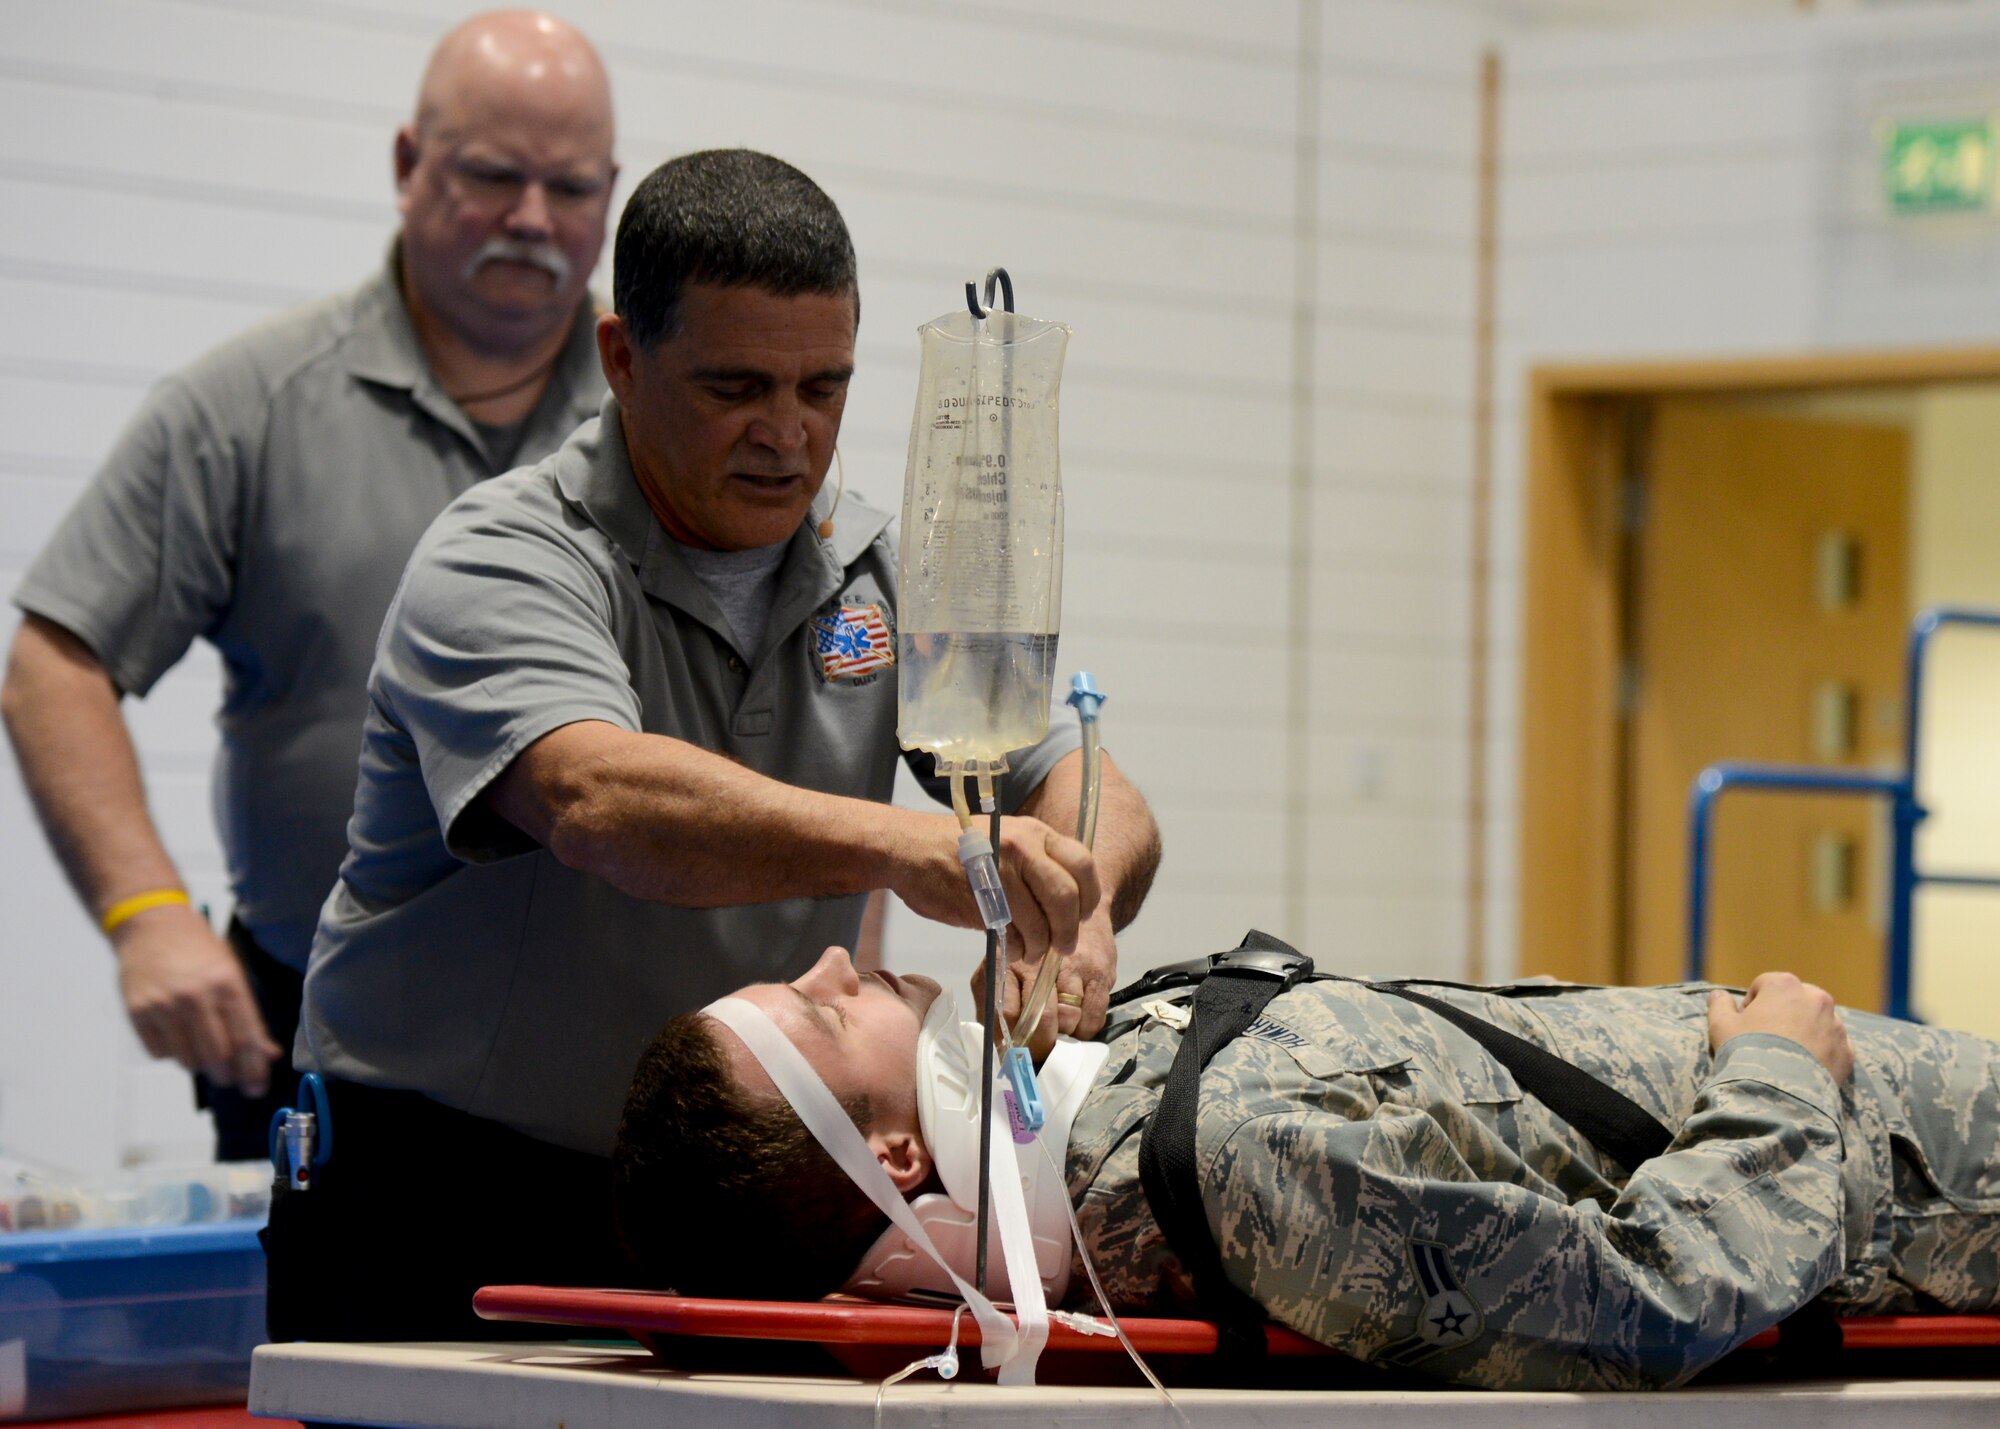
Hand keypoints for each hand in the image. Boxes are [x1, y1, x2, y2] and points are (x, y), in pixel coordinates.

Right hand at [113, 904, 280, 1095]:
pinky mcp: (137, 1013)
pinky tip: (178, 1038)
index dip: (254, 1069)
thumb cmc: (199, 949)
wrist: (151, 925)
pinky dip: (173, 1054)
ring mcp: (163, 1006)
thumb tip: (268, 1054)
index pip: (245, 1039)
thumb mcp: (232, 973)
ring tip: (204, 1053)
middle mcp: (195, 997)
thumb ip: (250, 1017)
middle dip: (227, 1075)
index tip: (257, 1088)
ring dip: (200, 1065)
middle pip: (216, 1056)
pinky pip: (159, 1053)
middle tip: (231, 1078)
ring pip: (187, 1059)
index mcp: (227, 984)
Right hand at [891, 812, 1100, 963]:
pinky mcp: (979, 901)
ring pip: (1040, 922)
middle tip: (1064, 946)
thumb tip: (1068, 901)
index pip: (1083, 865)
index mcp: (1034, 832)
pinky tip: (1011, 947)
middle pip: (1067, 898)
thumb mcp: (1005, 838)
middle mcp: (1022, 848)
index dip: (1090, 897)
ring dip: (1040, 946)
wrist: (907, 848)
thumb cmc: (955, 848)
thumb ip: (1037, 861)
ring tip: (1031, 951)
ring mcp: (1000, 874)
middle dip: (1069, 930)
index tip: (1084, 915)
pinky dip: (1017, 948)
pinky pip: (1012, 934)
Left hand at [981, 900, 1118, 1058]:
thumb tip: (1001, 1049)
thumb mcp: (1003, 964)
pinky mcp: (1099, 973)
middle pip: (1039, 1021)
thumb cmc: (1033, 944)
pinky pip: (1093, 1018)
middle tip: (1040, 1053)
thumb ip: (997, 1001)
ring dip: (1064, 1035)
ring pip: (1067, 1021)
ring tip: (1060, 1030)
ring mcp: (1071, 967)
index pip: (1004, 1015)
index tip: (1015, 1057)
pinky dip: (1085, 1030)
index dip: (1010, 1044)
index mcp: (1006, 963)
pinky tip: (1078, 1022)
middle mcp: (1037, 963)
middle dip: (1040, 1046)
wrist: (1073, 906)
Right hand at [1708, 972, 1853, 1084]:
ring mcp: (1836, 1026)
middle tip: (1766, 1040)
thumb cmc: (1746, 1052)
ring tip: (1785, 1057)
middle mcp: (1816, 999)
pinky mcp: (1847, 1052)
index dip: (1751, 1004)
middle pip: (1796, 1000)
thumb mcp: (1720, 1025)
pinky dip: (1821, 1053)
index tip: (1745, 1024)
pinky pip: (1832, 1046)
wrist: (1778, 1093)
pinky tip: (1802, 1069)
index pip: (1765, 984)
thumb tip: (1719, 995)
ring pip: (1817, 1022)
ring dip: (1803, 1032)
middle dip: (1782, 1014)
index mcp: (1785, 986)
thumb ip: (1719, 1004)